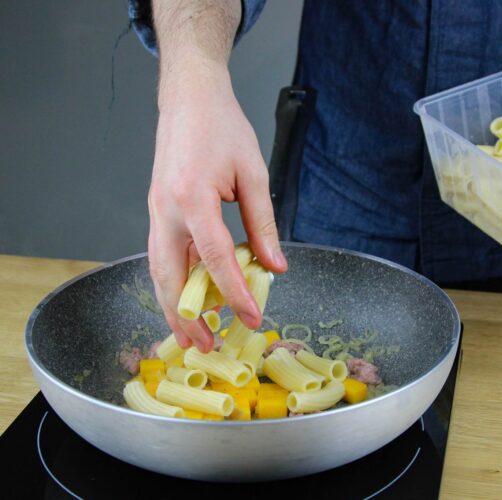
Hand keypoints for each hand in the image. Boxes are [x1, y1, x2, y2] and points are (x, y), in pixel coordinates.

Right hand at [148, 63, 286, 351]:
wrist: (190, 98)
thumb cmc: (223, 128)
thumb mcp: (254, 174)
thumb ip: (263, 224)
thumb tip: (274, 267)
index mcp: (192, 197)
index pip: (214, 258)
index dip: (233, 293)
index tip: (252, 318)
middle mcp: (165, 209)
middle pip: (169, 276)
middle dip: (186, 316)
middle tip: (206, 345)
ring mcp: (156, 211)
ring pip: (158, 270)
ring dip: (173, 305)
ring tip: (193, 333)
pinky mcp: (157, 211)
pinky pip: (161, 256)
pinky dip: (171, 283)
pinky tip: (188, 298)